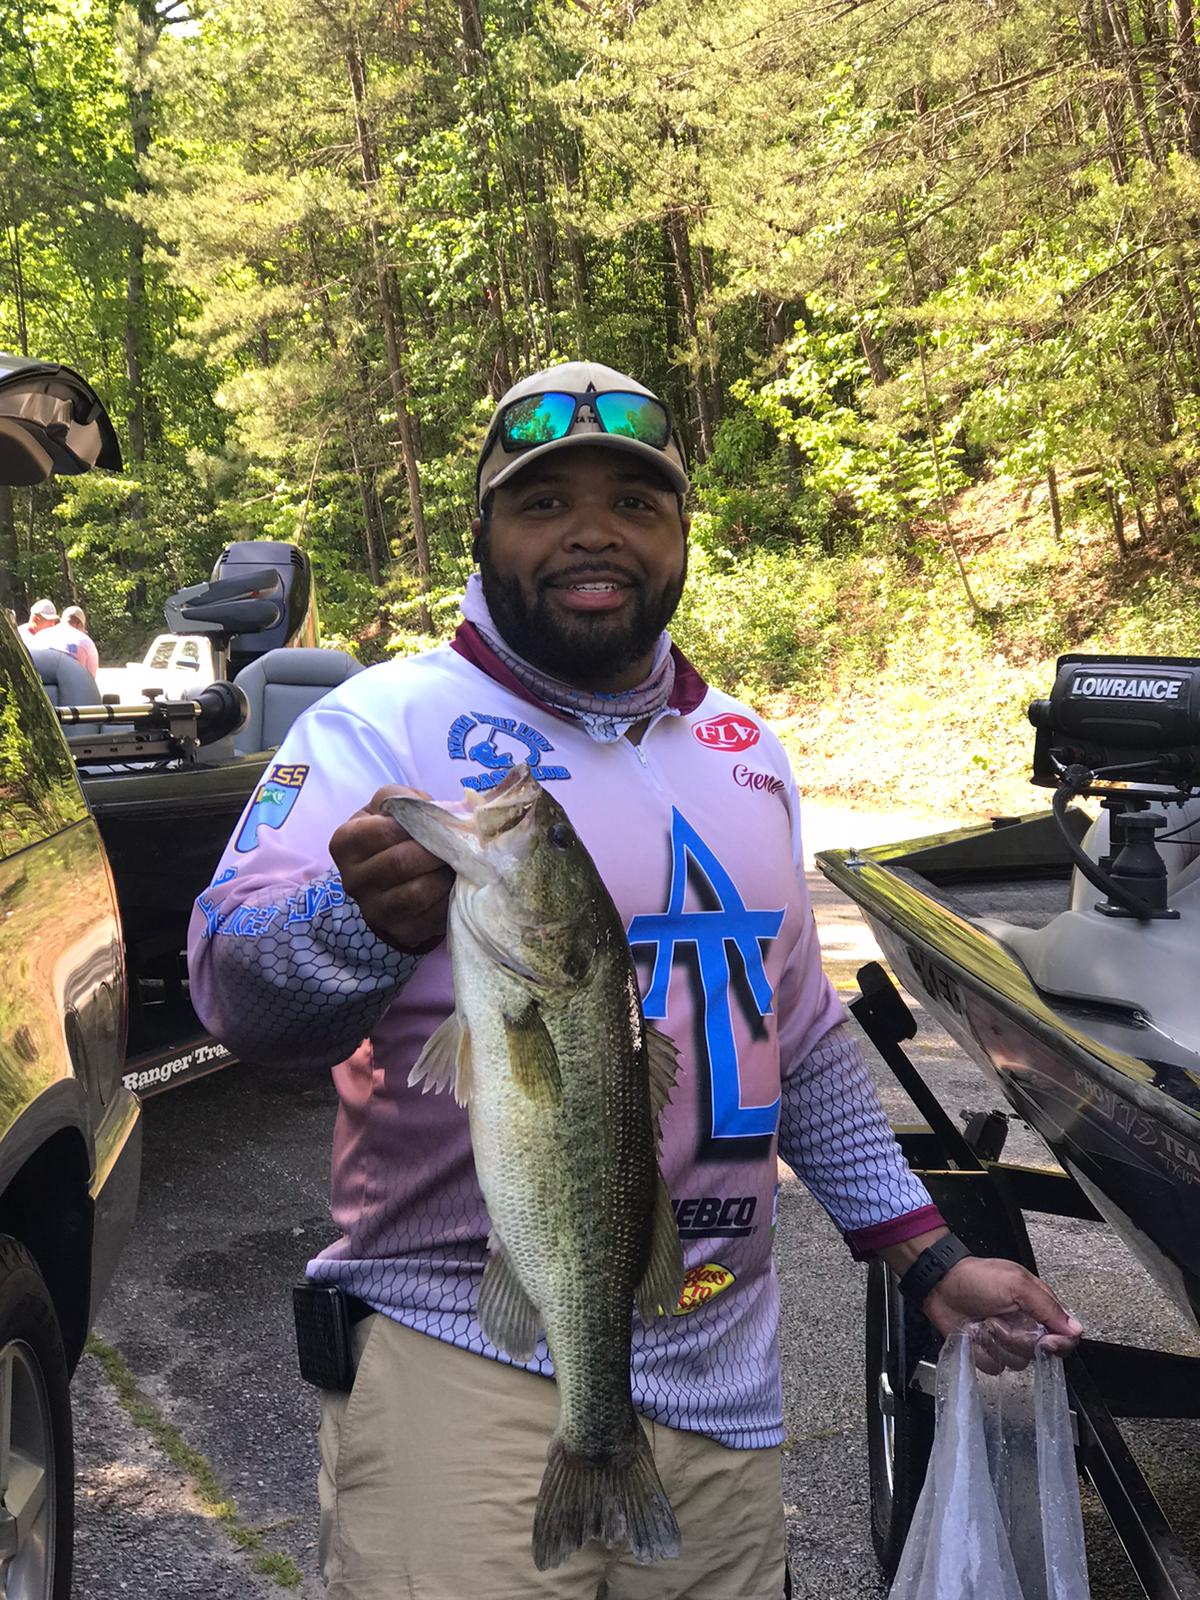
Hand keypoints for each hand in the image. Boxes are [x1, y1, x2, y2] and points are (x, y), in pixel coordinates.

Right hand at [330, 786, 454, 952]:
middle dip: (435, 850)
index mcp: (345, 843)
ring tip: (457, 863)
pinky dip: (451, 898)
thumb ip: (405, 800)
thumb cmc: (393, 835)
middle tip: (456, 843)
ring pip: (418, 892)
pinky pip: (432, 917)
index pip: (382, 831)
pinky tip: (456, 885)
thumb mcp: (389, 809)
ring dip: (445, 875)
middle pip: (400, 862)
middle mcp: (352, 879)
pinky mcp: (399, 932)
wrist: (391, 881)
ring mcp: (374, 910)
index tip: (436, 822)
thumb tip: (434, 812)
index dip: (415, 824)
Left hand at [922, 1255, 1082, 1372]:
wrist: (941, 1284)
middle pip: (1040, 1353)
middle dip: (1017, 1338)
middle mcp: (1026, 1327)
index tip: (1044, 1341)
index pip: (1065, 1337)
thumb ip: (1047, 1307)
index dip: (1058, 1344)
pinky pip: (994, 1366)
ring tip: (984, 1321)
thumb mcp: (1017, 1284)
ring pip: (1017, 1362)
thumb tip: (1076, 1329)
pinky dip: (982, 1351)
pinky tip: (975, 1333)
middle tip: (999, 1318)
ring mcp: (1007, 1341)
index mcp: (1039, 1308)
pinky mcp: (989, 1352)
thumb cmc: (977, 1278)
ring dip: (997, 1342)